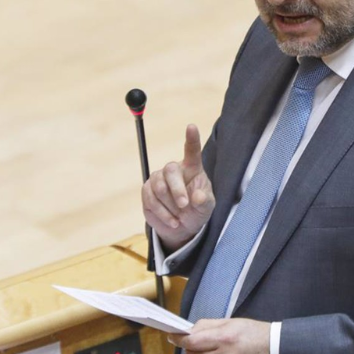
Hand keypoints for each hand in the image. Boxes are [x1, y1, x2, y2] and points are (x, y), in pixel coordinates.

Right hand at [142, 124, 215, 251]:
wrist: (181, 226)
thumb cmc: (197, 211)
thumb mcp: (207, 208)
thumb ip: (204, 201)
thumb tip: (197, 197)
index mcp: (192, 169)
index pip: (192, 151)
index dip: (191, 139)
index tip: (191, 126)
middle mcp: (174, 170)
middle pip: (170, 170)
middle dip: (177, 190)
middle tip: (184, 206)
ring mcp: (159, 179)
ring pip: (159, 187)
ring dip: (170, 206)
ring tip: (179, 217)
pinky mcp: (147, 190)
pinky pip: (151, 199)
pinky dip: (162, 213)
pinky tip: (172, 220)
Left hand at [172, 318, 271, 353]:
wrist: (276, 352)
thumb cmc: (254, 333)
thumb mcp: (232, 322)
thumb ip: (208, 326)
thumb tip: (189, 331)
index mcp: (223, 338)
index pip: (191, 342)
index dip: (179, 339)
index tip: (173, 336)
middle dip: (190, 347)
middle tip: (196, 341)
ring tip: (211, 349)